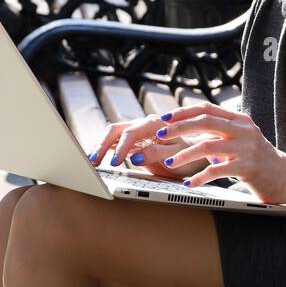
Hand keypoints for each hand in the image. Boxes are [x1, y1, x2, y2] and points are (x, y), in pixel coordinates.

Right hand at [88, 113, 207, 181]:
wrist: (195, 153)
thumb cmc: (188, 153)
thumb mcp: (176, 155)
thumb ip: (156, 153)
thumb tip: (135, 157)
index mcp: (154, 124)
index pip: (131, 133)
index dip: (121, 147)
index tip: (115, 162)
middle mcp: (142, 124)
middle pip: (116, 130)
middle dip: (103, 145)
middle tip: (94, 161)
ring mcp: (136, 132)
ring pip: (112, 134)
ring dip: (100, 146)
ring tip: (90, 161)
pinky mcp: (132, 142)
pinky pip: (114, 142)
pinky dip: (103, 149)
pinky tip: (95, 158)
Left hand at [113, 101, 285, 203]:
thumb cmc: (258, 160)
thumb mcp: (240, 140)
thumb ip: (219, 133)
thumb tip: (188, 131)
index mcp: (238, 120)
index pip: (206, 108)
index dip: (183, 112)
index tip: (163, 119)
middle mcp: (243, 129)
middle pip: (205, 121)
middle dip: (178, 128)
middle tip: (160, 136)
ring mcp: (247, 148)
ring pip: (208, 146)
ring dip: (184, 154)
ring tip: (169, 163)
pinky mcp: (249, 168)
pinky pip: (218, 171)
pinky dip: (200, 177)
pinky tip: (189, 183)